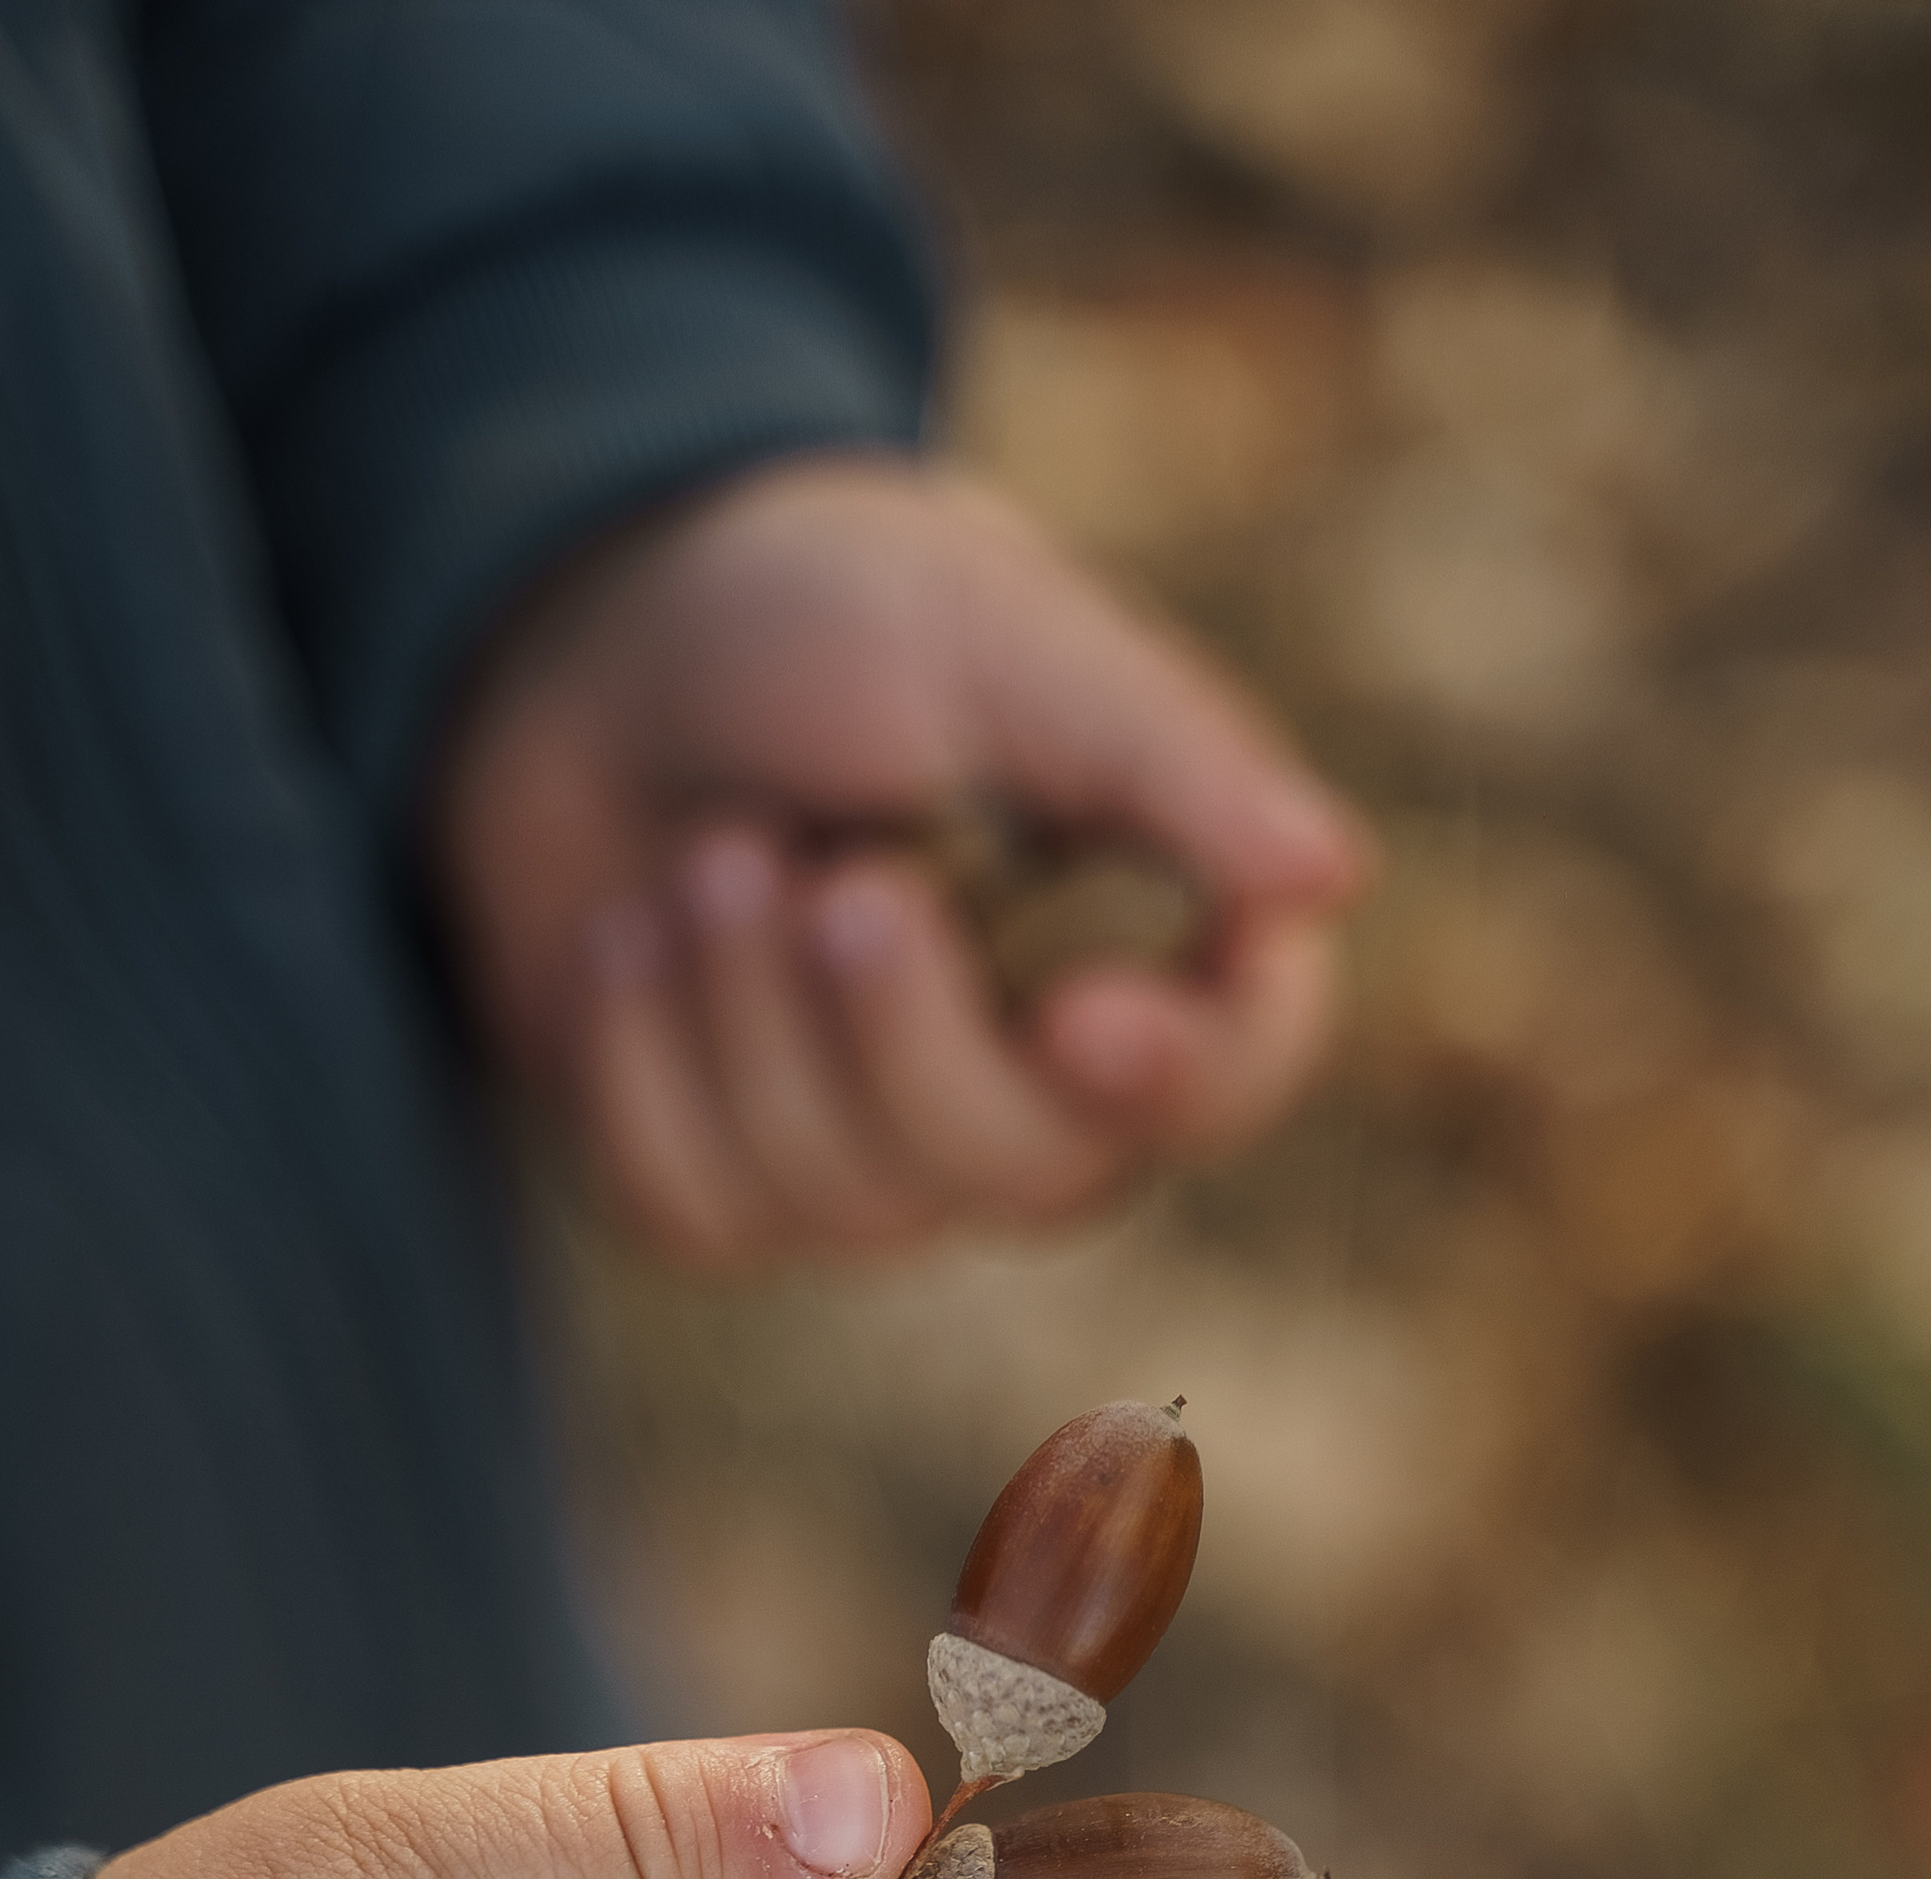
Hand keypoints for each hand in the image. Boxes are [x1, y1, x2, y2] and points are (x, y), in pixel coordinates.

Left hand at [428, 455, 1366, 1268]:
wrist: (595, 636)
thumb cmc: (829, 614)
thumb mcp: (1000, 634)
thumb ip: (1168, 758)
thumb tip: (1335, 875)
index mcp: (1157, 942)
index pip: (1234, 1075)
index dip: (1177, 1075)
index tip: (1080, 1011)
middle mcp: (1044, 1086)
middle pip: (1028, 1172)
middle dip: (905, 1033)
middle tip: (834, 881)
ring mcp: (887, 1159)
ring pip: (854, 1204)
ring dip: (750, 1011)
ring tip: (712, 853)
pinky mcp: (732, 1191)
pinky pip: (701, 1213)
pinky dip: (641, 1063)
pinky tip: (628, 936)